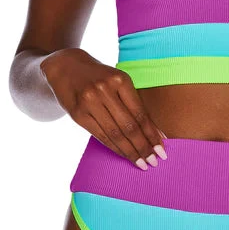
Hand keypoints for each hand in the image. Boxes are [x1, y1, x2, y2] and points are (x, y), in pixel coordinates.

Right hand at [40, 48, 167, 168]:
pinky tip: (124, 155)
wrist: (66, 66)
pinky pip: (100, 136)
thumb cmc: (99, 77)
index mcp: (121, 80)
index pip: (140, 113)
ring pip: (115, 134)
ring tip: (142, 163)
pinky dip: (114, 148)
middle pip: (129, 126)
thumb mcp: (117, 82)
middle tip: (154, 162)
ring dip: (130, 151)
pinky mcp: (78, 114)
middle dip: (143, 147)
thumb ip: (132, 103)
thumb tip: (153, 132)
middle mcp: (105, 90)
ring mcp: (90, 102)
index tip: (161, 149)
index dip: (152, 134)